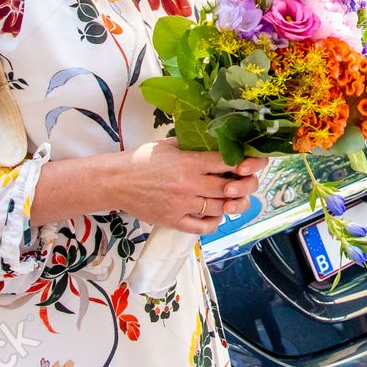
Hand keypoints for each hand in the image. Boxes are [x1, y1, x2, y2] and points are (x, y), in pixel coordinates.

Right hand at [111, 139, 268, 234]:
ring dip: (230, 204)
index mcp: (189, 162)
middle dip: (244, 185)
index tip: (250, 162)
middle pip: (230, 188)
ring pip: (220, 208)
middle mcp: (189, 184)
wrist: (116, 181)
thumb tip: (219, 140)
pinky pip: (203, 226)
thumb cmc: (142, 159)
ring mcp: (182, 205)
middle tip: (244, 182)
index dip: (245, 162)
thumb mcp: (170, 144)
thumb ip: (195, 145)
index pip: (228, 162)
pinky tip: (215, 214)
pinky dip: (214, 221)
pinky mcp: (174, 220)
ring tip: (231, 197)